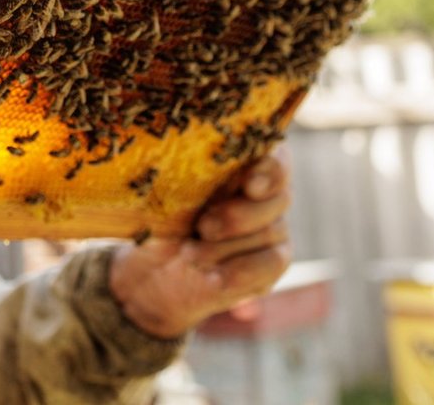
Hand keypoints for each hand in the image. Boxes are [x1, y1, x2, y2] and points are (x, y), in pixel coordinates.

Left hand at [107, 153, 291, 338]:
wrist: (156, 265)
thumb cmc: (161, 215)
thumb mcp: (164, 195)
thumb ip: (181, 180)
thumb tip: (178, 177)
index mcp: (243, 161)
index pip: (276, 156)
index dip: (269, 170)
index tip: (250, 185)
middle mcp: (265, 191)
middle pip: (277, 197)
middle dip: (237, 216)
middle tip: (203, 228)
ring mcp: (273, 226)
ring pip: (269, 233)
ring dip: (225, 247)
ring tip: (189, 254)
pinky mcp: (272, 261)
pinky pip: (270, 264)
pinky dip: (238, 271)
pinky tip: (212, 277)